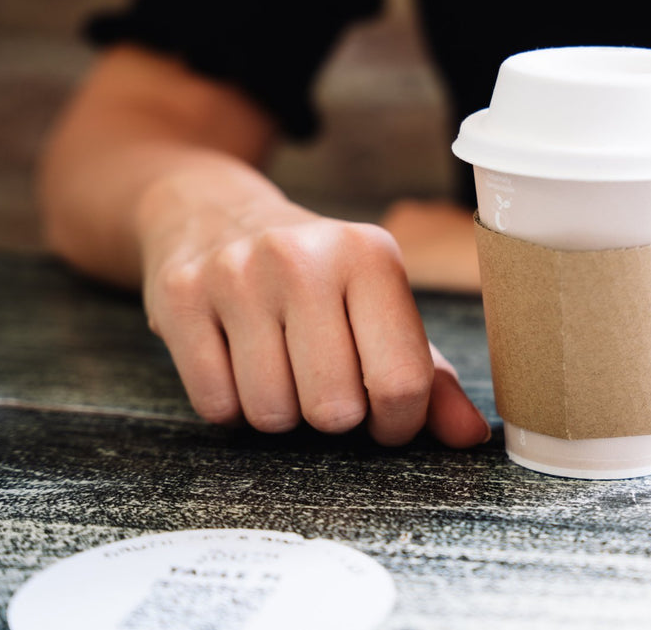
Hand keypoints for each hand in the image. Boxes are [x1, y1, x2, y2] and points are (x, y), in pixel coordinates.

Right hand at [139, 193, 490, 445]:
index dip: (396, 423)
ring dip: (279, 412)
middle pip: (334, 409)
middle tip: (323, 383)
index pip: (401, 381)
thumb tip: (470, 436)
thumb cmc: (315, 279)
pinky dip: (230, 405)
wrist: (212, 213)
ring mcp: (236, 273)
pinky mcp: (180, 296)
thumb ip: (430, 377)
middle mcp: (304, 257)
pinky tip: (237, 362)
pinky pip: (216, 404)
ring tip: (280, 367)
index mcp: (371, 256)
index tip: (384, 416)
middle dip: (332, 417)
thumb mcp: (378, 309)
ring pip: (271, 413)